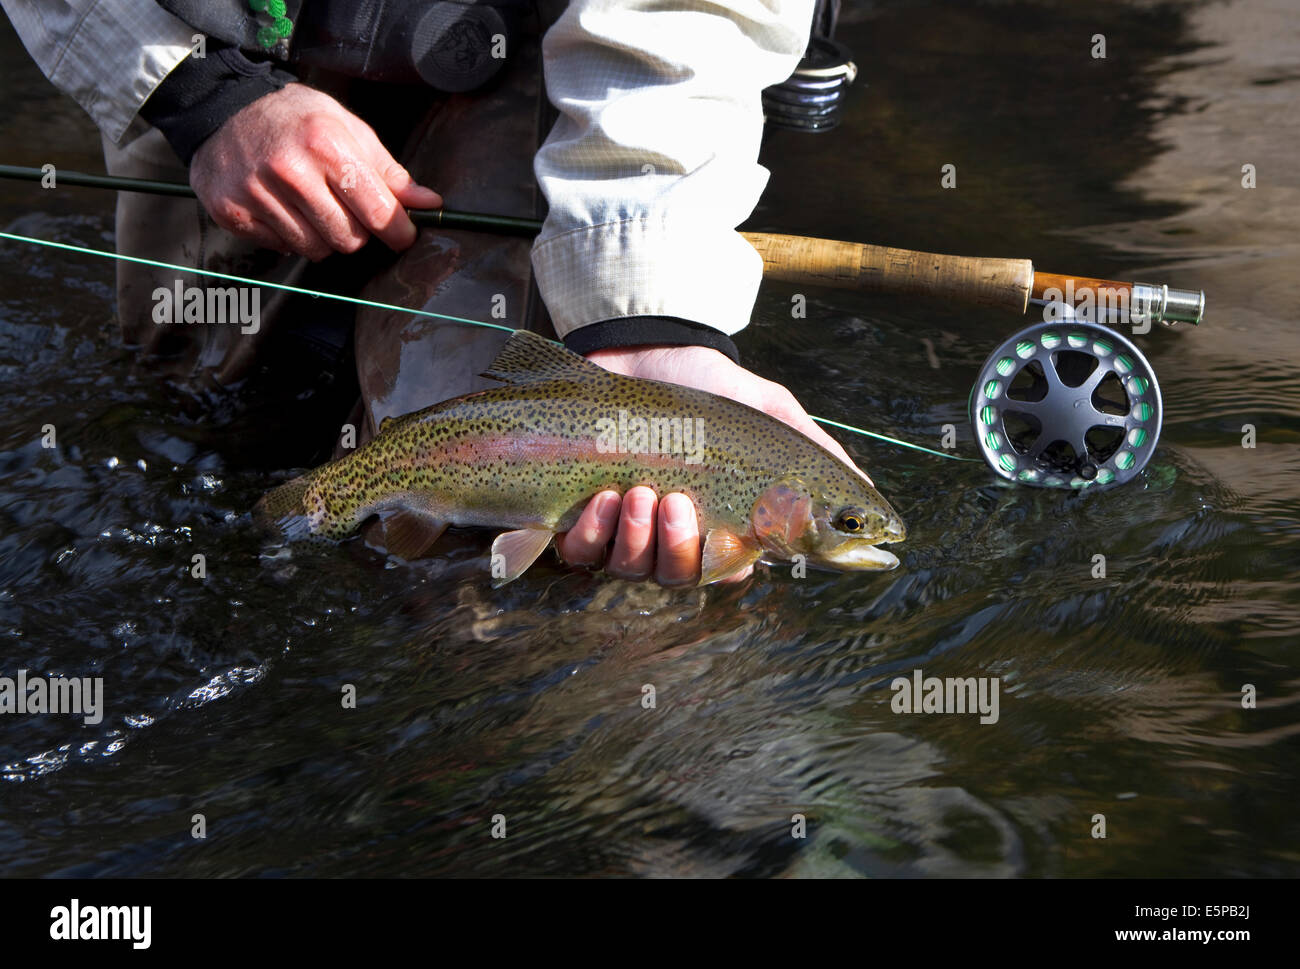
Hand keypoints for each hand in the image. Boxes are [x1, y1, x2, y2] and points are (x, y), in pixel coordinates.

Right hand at [189, 84, 441, 259]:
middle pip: (348, 239)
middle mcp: (289, 169)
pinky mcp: (233, 212)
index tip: (403, 236)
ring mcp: (256, 192)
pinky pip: (283, 249)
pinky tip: (284, 210)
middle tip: (345, 210)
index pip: (377, 211)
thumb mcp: (348, 129)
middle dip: (356, 232)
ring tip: (312, 207)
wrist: (225, 111)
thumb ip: (388, 172)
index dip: (398, 231)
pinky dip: (290, 238)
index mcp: (326, 143)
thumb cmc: (297, 120)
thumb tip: (429, 203)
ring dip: (322, 237)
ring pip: (315, 250)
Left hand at [555, 344, 871, 585]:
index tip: (733, 538)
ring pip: (631, 569)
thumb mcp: (769, 412)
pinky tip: (602, 498)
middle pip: (678, 576)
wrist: (639, 349)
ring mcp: (624, 529)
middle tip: (677, 503)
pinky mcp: (580, 517)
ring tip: (635, 493)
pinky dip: (592, 534)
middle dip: (677, 548)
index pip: (728, 569)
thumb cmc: (707, 385)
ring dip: (635, 538)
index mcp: (718, 521)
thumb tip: (867, 494)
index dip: (729, 564)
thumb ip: (814, 454)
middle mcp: (671, 535)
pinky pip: (583, 553)